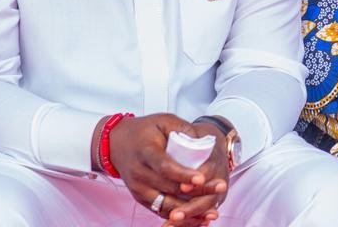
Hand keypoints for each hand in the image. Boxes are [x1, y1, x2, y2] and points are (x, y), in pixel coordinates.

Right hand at [103, 114, 225, 226]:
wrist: (116, 144)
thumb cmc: (144, 130)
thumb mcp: (163, 120)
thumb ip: (183, 128)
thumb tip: (203, 141)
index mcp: (145, 152)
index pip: (165, 166)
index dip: (183, 174)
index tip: (202, 178)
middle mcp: (139, 173)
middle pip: (170, 187)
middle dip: (197, 191)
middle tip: (221, 188)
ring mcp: (138, 189)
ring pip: (165, 205)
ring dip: (190, 211)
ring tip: (212, 212)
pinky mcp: (140, 198)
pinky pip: (160, 211)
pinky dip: (179, 218)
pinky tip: (198, 219)